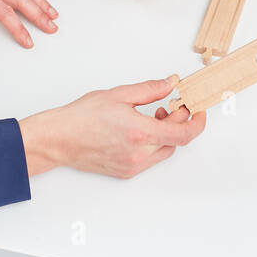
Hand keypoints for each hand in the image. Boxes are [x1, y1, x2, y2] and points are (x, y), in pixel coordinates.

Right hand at [19, 77, 206, 177]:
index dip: (197, 121)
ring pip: (165, 151)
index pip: (184, 133)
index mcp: (140, 133)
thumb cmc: (82, 117)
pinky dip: (153, 143)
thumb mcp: (119, 94)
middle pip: (176, 141)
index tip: (198, 109)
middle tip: (172, 105)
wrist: (59, 139)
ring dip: (167, 133)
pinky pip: (150, 159)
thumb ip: (150, 89)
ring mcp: (133, 166)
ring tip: (154, 116)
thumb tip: (171, 83)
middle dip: (179, 121)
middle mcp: (139, 154)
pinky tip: (141, 130)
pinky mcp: (126, 172)